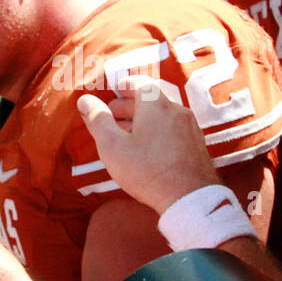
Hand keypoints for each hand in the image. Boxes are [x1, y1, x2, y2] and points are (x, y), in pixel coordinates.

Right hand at [77, 74, 218, 213]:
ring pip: (163, 115)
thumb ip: (98, 120)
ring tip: (127, 135)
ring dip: (143, 119)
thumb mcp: (113, 146)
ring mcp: (190, 127)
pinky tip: (148, 150)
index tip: (113, 92)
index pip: (140, 82)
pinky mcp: (197, 144)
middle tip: (112, 116)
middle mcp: (177, 110)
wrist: (189, 197)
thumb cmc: (147, 170)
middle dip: (129, 105)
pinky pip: (174, 129)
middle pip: (151, 99)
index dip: (123, 85)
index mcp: (156, 105)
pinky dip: (158, 131)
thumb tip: (85, 101)